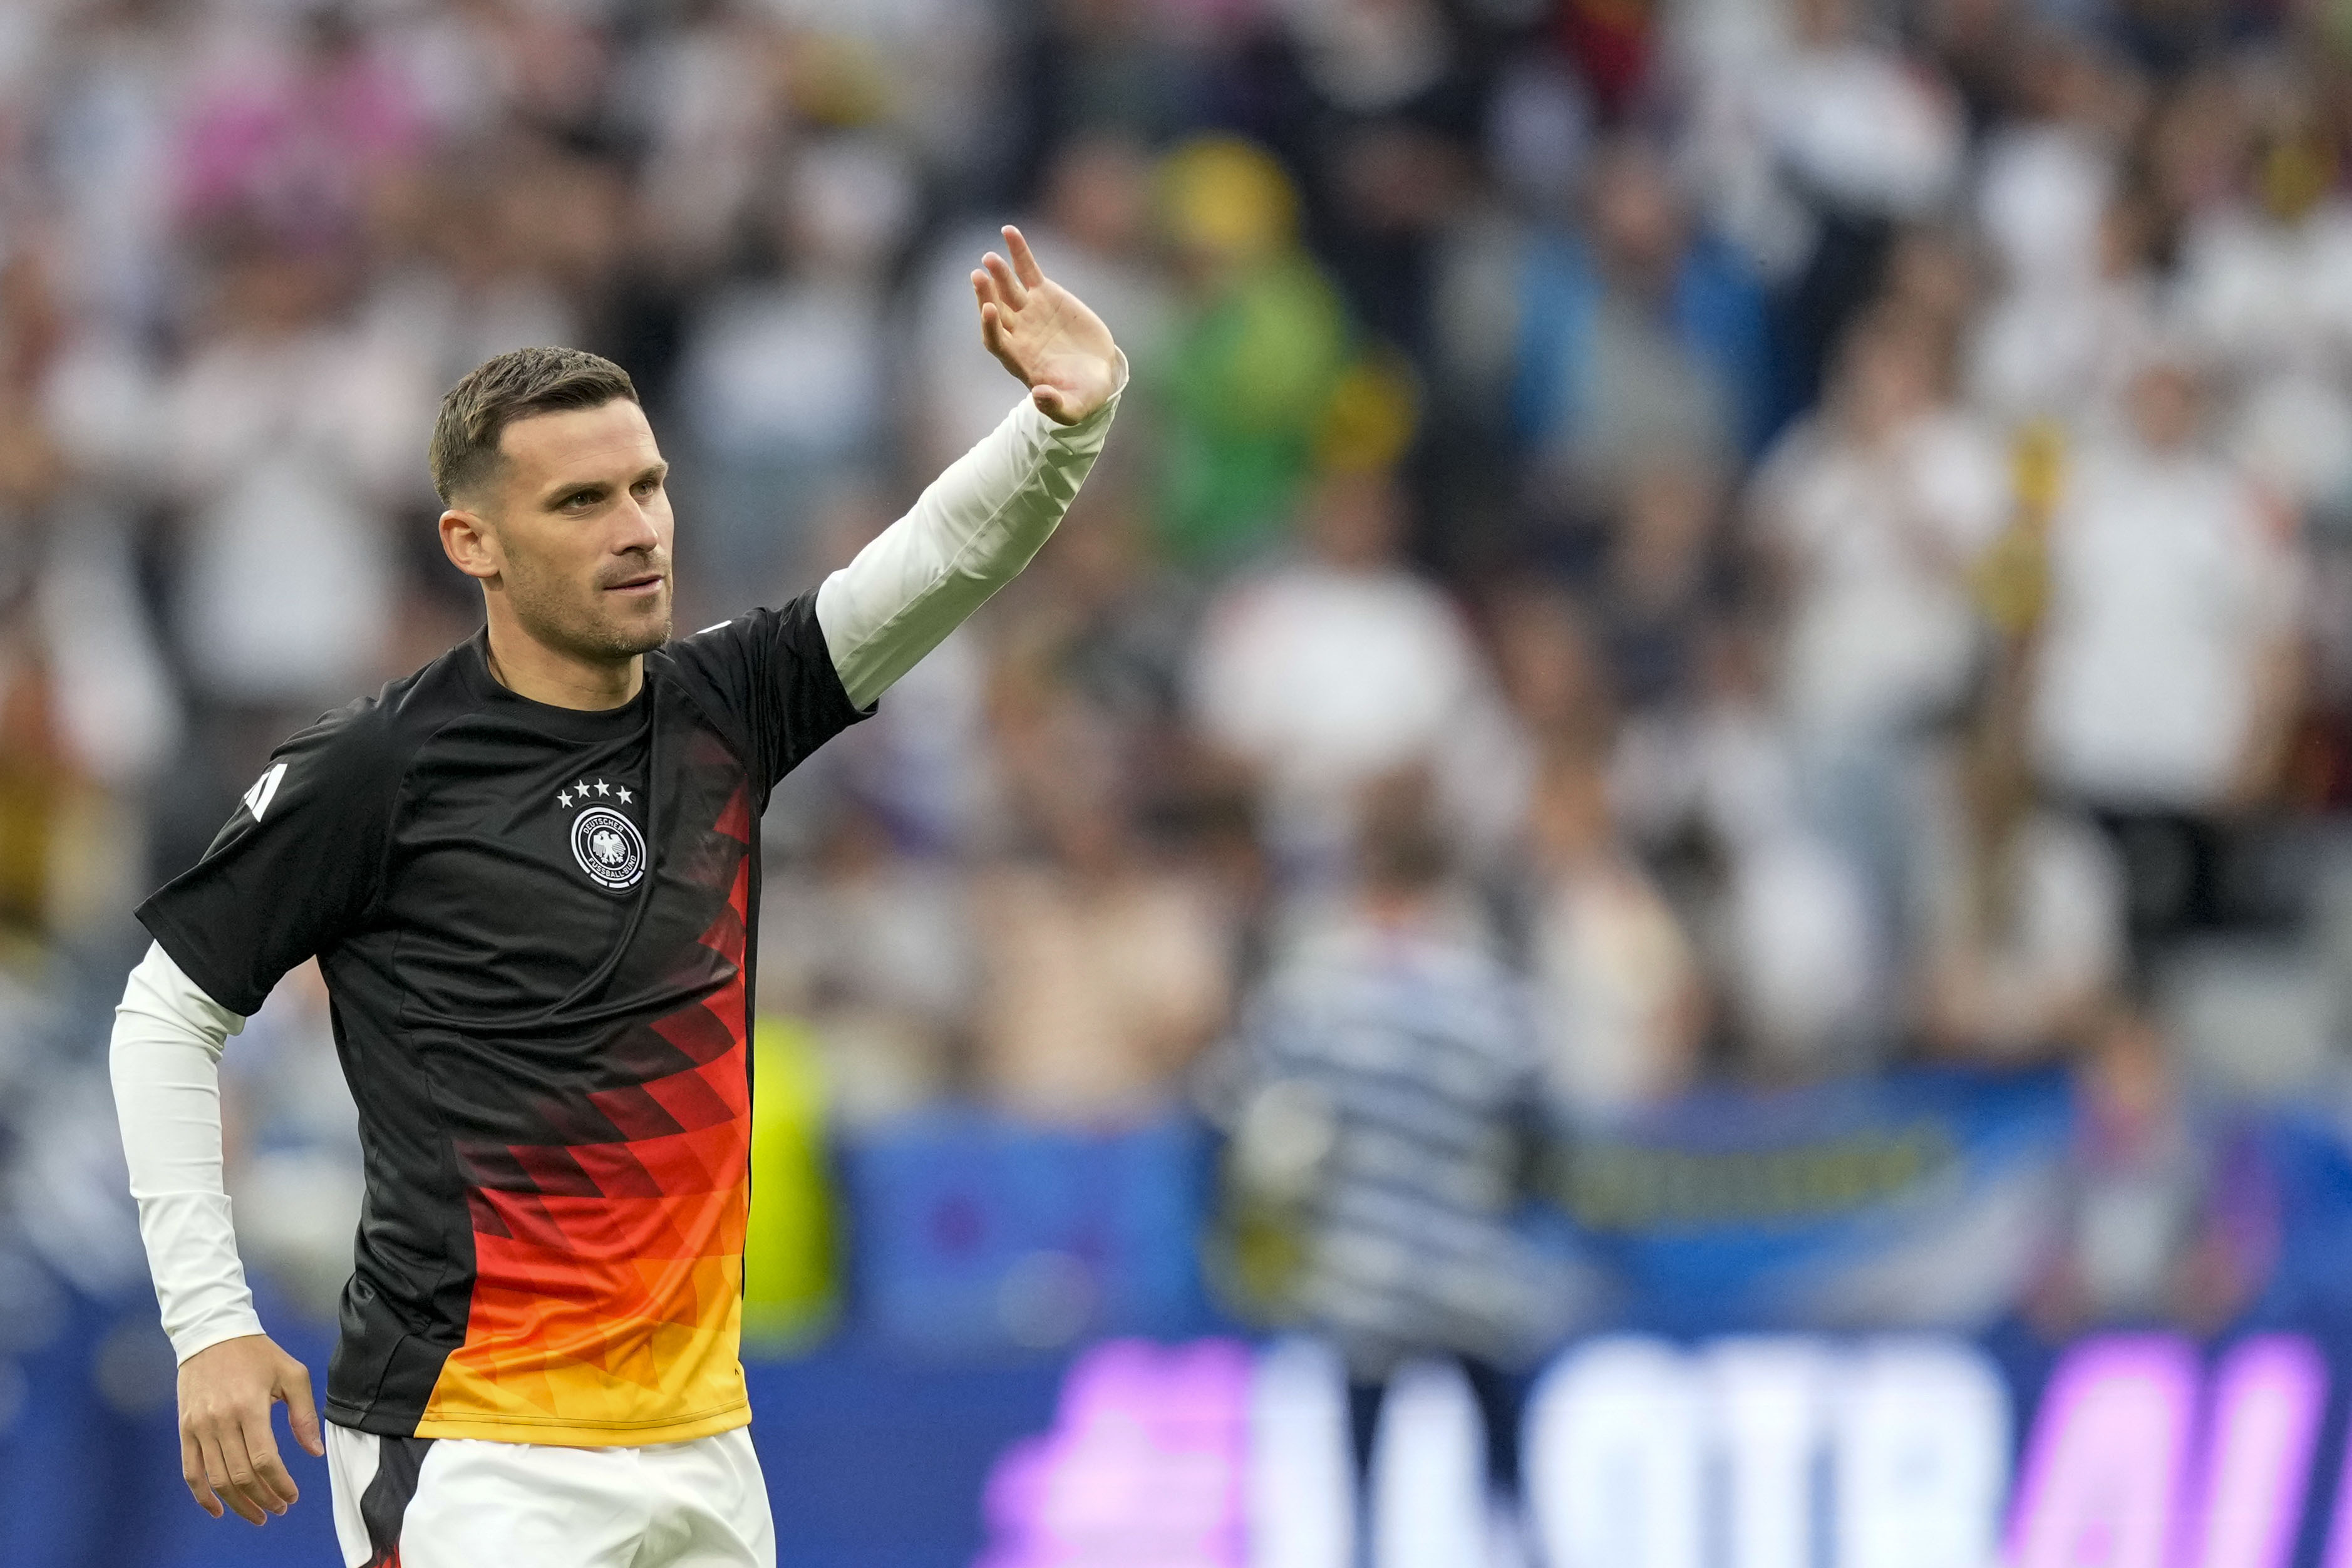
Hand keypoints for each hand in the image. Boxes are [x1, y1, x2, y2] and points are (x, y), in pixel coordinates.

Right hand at [177, 1334, 324, 1524]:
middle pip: (241, 1475)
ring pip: (216, 1479)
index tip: (292, 1496)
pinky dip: (202, 1496)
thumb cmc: (258, 1353)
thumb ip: (304, 1415)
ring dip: (238, 1503)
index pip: (265, 1459)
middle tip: (279, 1508)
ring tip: (258, 1514)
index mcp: (250, 1406)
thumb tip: (314, 1452)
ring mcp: (199, 1427)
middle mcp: (220, 1420)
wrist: (211, 1333)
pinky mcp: (185, 1429)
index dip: (280, 1484)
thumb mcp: (292, 1374)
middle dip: (263, 1498)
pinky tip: (218, 1509)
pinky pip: (190, 1471)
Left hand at [971, 225, 1122, 425]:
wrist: (1098, 373)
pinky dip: (1018, 251)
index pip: (995, 341)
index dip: (990, 326)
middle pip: (995, 310)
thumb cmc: (1082, 395)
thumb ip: (1055, 405)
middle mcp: (1018, 332)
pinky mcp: (1044, 294)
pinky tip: (1009, 231)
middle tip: (980, 275)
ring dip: (998, 273)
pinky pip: (1027, 269)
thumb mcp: (1073, 408)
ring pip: (1008, 288)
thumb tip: (1038, 398)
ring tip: (991, 257)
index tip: (989, 310)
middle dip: (986, 294)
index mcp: (1018, 359)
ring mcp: (1029, 311)